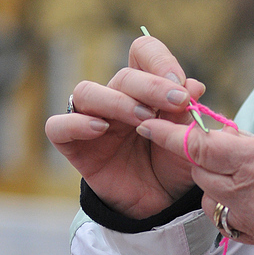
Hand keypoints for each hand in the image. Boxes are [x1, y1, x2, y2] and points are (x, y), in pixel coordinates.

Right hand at [45, 35, 206, 218]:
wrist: (160, 202)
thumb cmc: (173, 163)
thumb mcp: (188, 139)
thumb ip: (187, 114)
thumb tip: (194, 85)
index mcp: (145, 88)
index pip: (143, 52)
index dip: (160, 60)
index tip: (182, 85)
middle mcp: (116, 98)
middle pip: (123, 76)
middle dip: (152, 86)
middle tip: (178, 102)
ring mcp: (91, 119)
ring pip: (87, 92)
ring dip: (118, 101)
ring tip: (144, 119)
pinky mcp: (73, 145)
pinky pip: (58, 126)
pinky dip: (77, 124)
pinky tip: (102, 130)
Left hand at [135, 110, 253, 248]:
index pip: (198, 145)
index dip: (169, 133)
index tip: (147, 123)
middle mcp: (248, 194)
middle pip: (201, 173)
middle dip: (199, 156)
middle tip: (213, 143)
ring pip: (213, 202)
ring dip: (215, 185)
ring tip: (237, 173)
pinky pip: (234, 226)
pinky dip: (233, 210)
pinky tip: (250, 199)